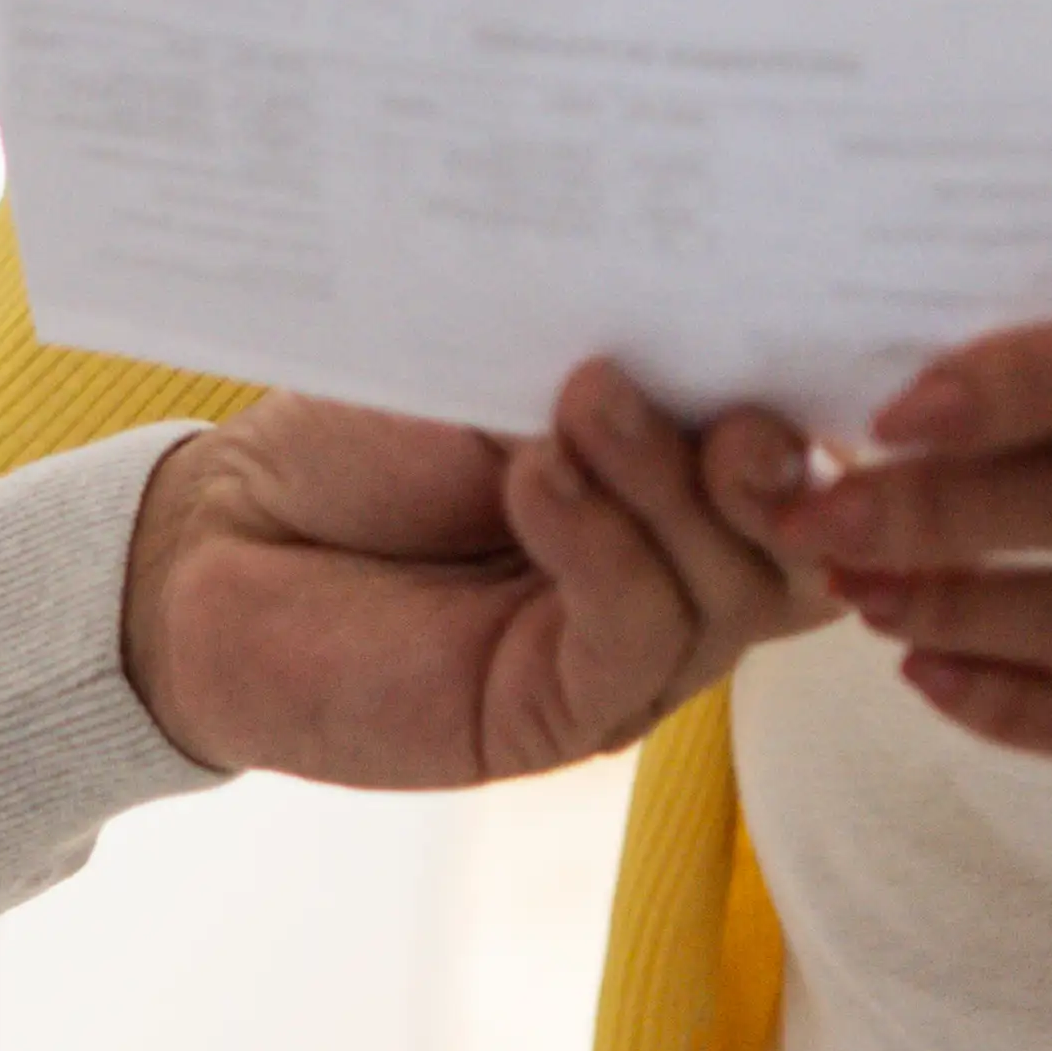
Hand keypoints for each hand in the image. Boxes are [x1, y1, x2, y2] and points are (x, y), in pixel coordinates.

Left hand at [118, 366, 833, 790]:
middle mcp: (676, 584)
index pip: (810, 471)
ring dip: (666, 489)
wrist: (215, 539)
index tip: (818, 340)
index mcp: (680, 494)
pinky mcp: (556, 717)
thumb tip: (722, 333)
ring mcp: (626, 660)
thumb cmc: (359, 447)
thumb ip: (616, 379)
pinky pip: (630, 639)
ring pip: (725, 594)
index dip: (836, 422)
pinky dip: (600, 548)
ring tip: (586, 401)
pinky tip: (537, 481)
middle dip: (778, 472)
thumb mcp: (500, 381)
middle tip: (730, 406)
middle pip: (797, 549)